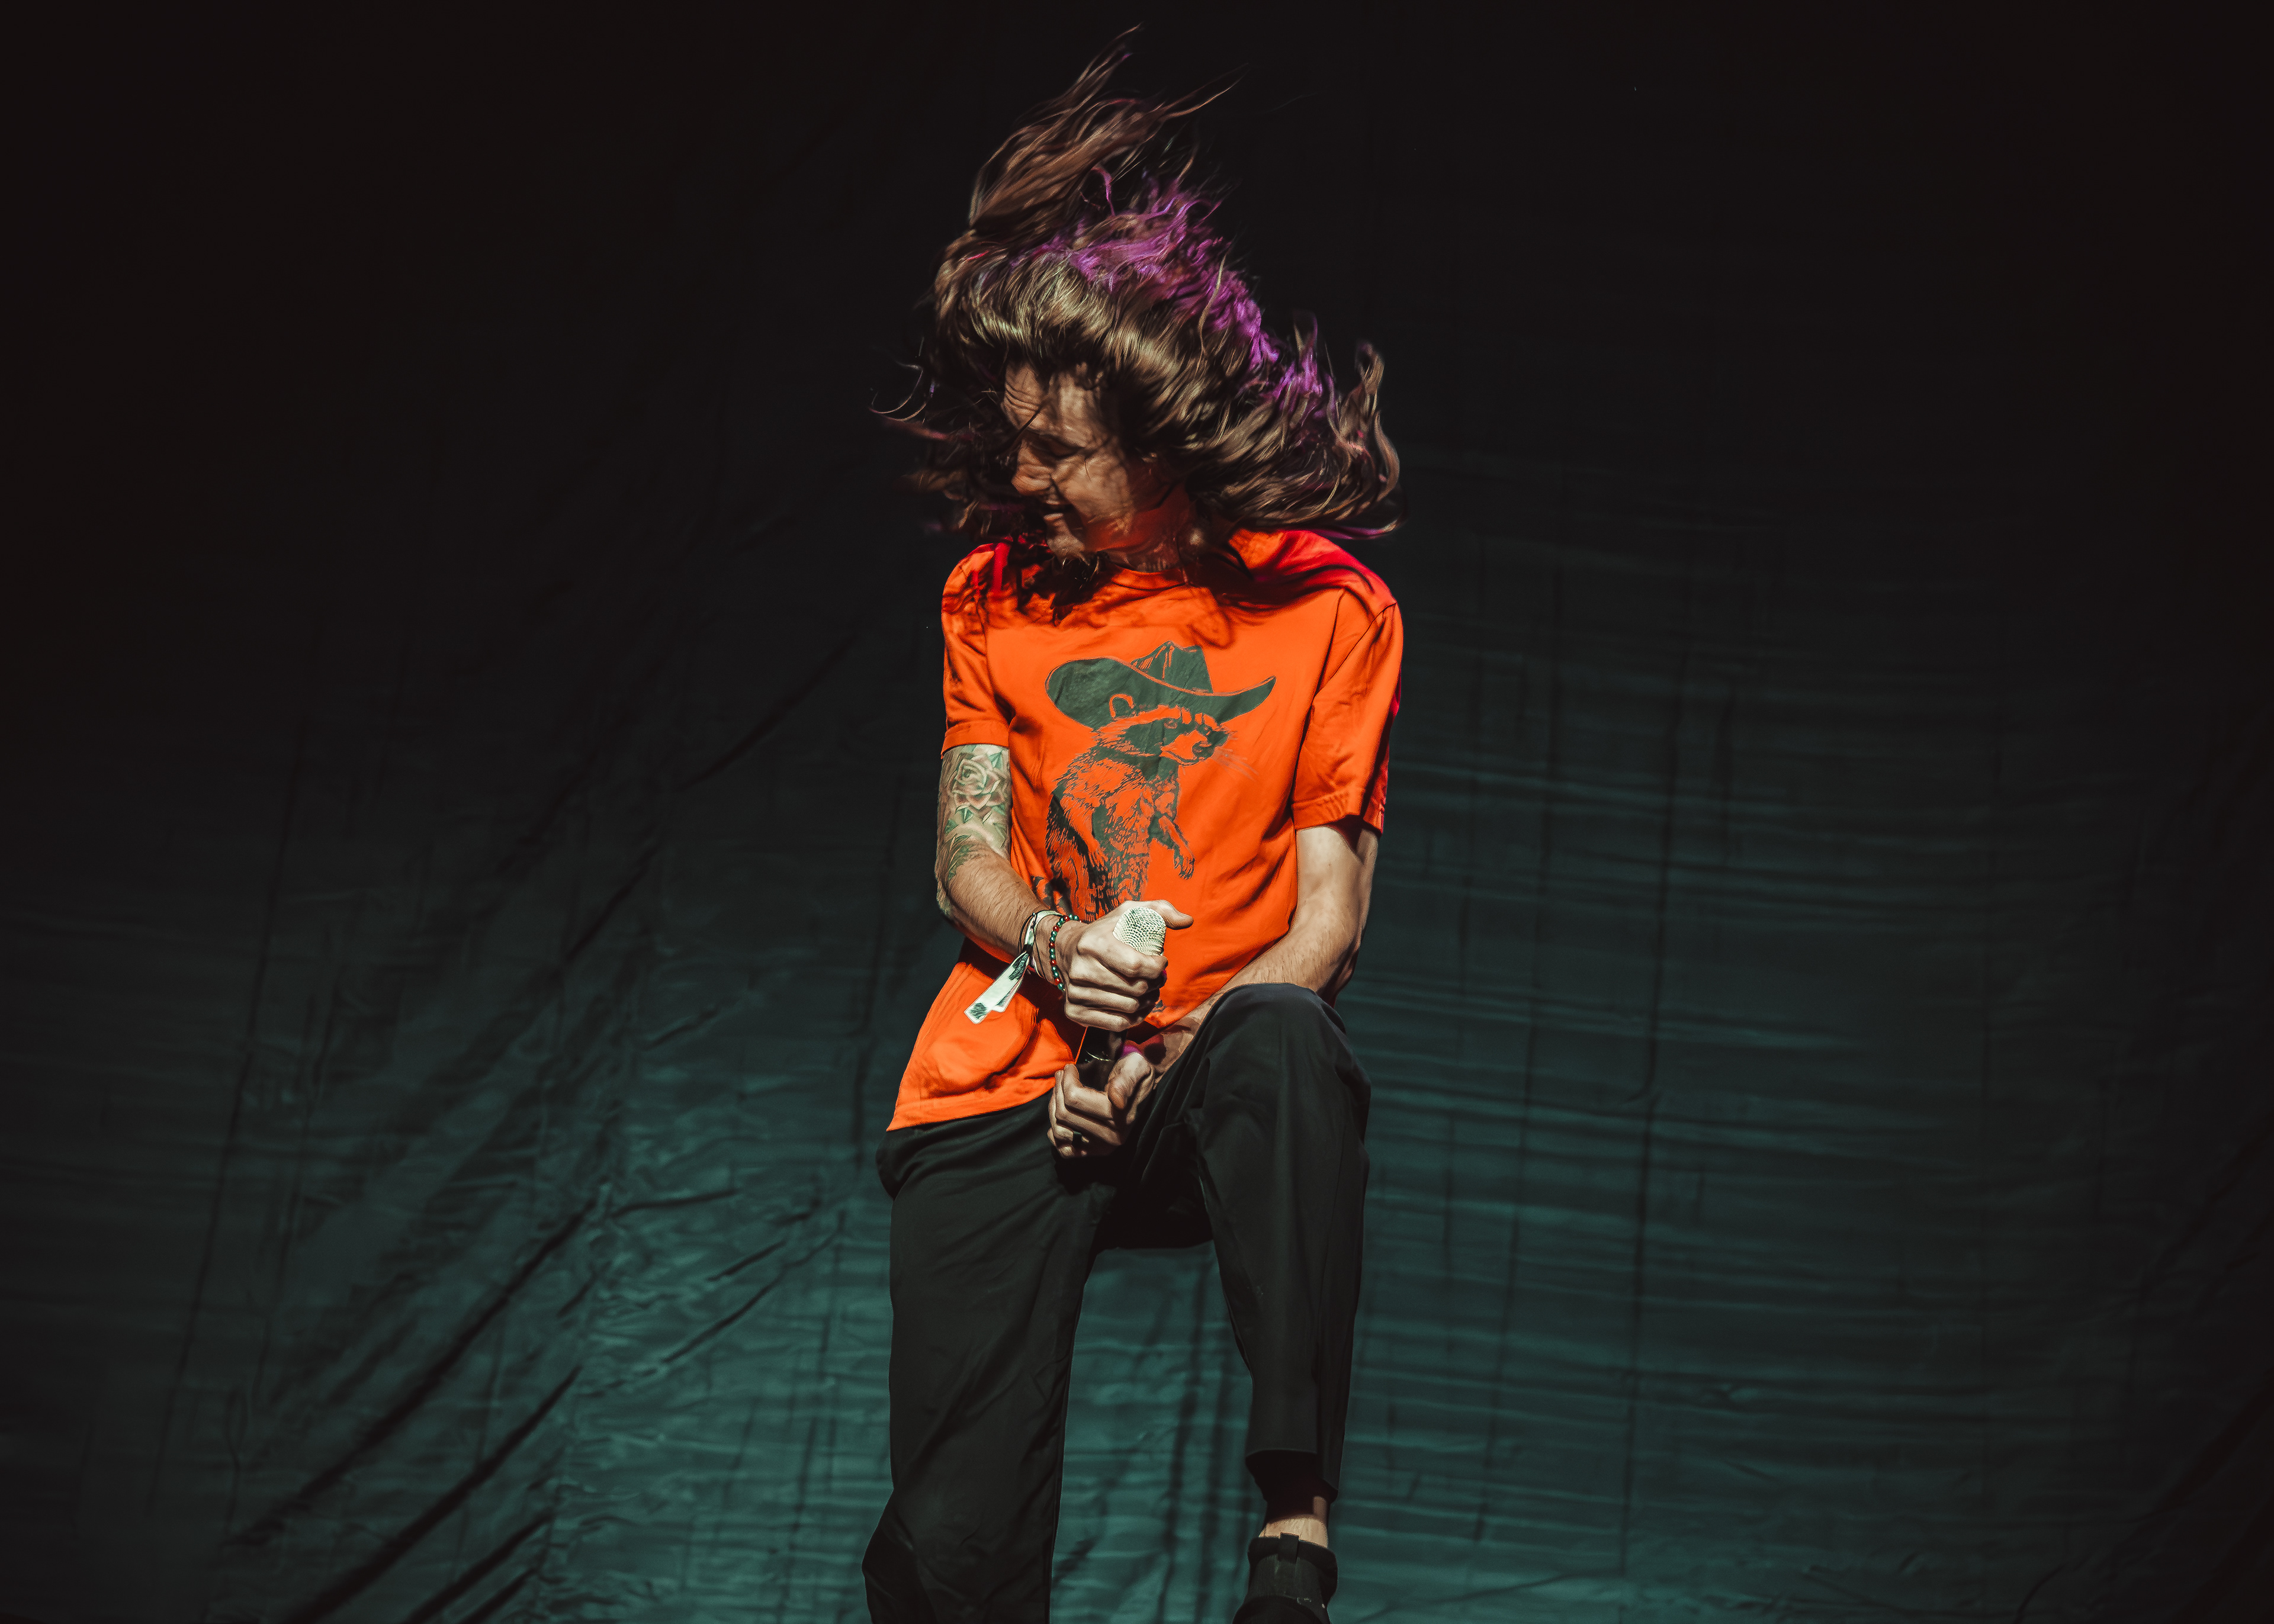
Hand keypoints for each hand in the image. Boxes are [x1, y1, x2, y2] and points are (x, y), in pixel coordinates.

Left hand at [1046, 1043, 1160, 1158]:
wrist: (1141, 1088)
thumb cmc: (1134, 1073)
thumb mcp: (1136, 1067)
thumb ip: (1126, 1082)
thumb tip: (1116, 1100)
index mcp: (1120, 1117)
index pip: (1075, 1099)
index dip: (1067, 1079)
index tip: (1070, 1067)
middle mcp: (1111, 1137)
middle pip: (1064, 1114)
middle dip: (1058, 1090)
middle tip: (1062, 1075)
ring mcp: (1101, 1147)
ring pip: (1059, 1130)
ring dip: (1053, 1108)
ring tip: (1060, 1091)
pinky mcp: (1092, 1152)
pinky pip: (1064, 1150)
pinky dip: (1056, 1134)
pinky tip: (1060, 1117)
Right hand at [1056, 899, 1192, 1032]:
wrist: (1066, 949)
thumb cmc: (1106, 931)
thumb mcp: (1130, 913)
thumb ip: (1161, 911)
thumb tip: (1187, 921)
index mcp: (1093, 943)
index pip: (1136, 966)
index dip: (1158, 967)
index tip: (1160, 961)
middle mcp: (1081, 969)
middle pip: (1136, 989)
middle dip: (1155, 984)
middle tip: (1156, 978)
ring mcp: (1075, 993)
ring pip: (1130, 1008)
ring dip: (1147, 1001)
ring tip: (1148, 990)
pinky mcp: (1074, 1011)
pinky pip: (1117, 1024)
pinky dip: (1134, 1017)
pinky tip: (1137, 1005)